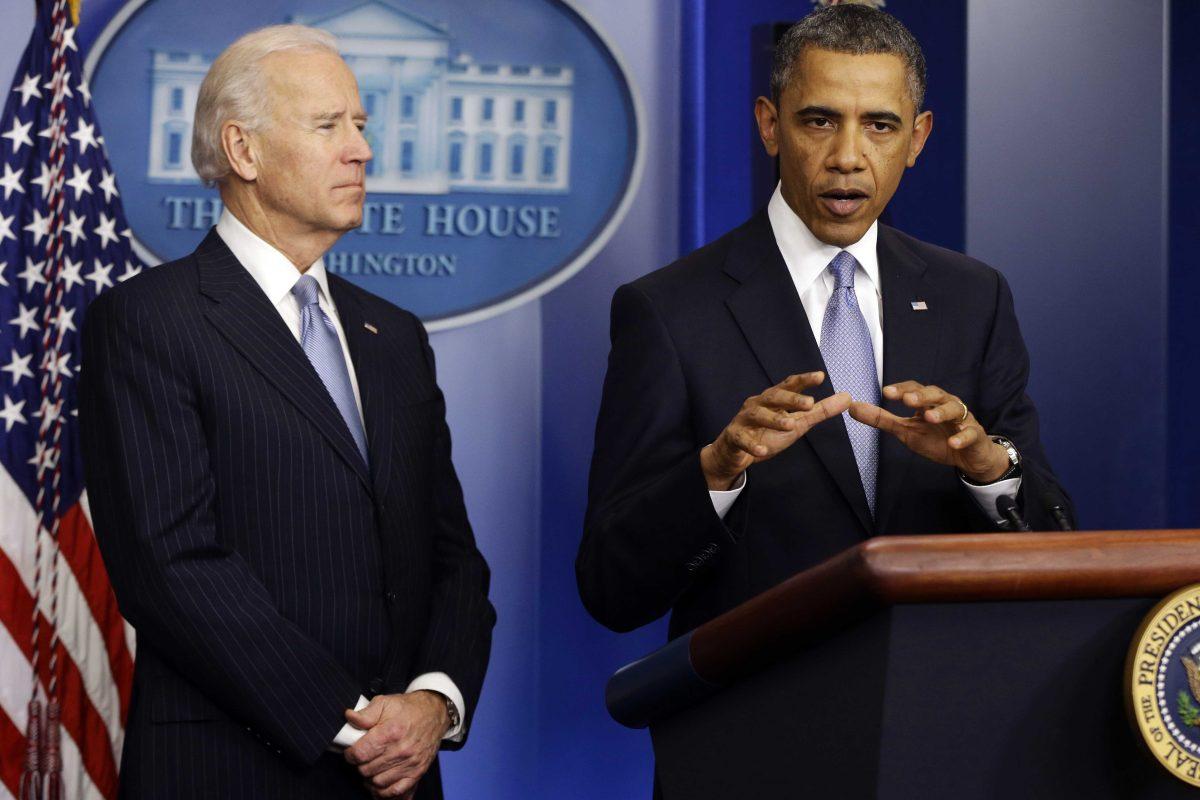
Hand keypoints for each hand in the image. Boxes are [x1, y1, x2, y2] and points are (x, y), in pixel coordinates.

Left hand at [343, 690, 448, 797]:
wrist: (435, 713)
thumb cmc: (408, 708)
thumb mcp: (385, 702)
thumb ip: (365, 713)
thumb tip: (349, 717)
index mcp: (391, 732)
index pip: (360, 754)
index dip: (350, 754)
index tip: (351, 751)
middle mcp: (401, 750)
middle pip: (366, 770)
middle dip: (360, 764)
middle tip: (363, 757)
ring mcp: (410, 763)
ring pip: (378, 782)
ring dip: (369, 777)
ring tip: (370, 767)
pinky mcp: (417, 772)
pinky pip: (396, 791)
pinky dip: (384, 791)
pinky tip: (379, 782)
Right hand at [701, 371, 850, 489]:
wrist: (736, 453)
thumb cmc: (767, 433)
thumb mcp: (797, 422)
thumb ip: (820, 411)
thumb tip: (848, 397)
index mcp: (774, 399)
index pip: (789, 385)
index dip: (803, 380)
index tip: (820, 376)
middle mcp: (757, 404)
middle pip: (773, 397)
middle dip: (790, 399)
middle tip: (810, 403)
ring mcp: (744, 420)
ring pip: (757, 415)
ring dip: (774, 419)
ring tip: (790, 425)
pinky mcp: (734, 437)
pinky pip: (742, 439)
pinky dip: (752, 445)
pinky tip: (762, 450)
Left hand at [848, 381, 1009, 482]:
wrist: (967, 456)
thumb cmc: (936, 439)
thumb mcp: (905, 430)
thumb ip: (880, 419)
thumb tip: (852, 407)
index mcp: (928, 402)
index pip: (915, 389)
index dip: (903, 389)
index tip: (886, 392)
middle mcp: (946, 405)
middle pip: (936, 394)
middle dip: (922, 396)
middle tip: (908, 400)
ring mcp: (962, 419)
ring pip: (955, 409)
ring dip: (941, 412)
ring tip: (928, 417)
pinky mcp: (975, 435)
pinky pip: (970, 433)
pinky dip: (962, 436)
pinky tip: (953, 441)